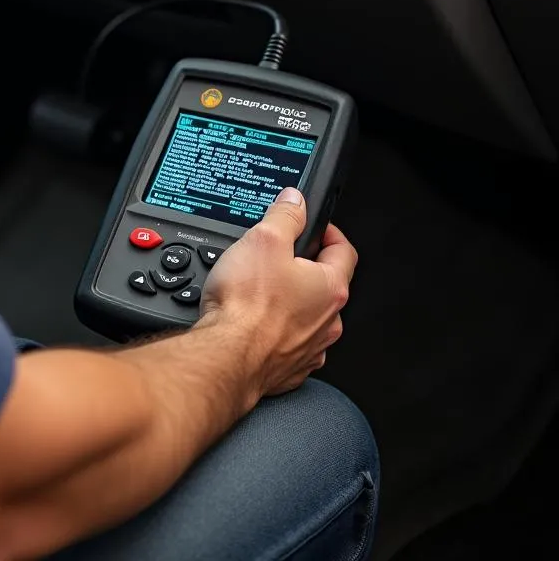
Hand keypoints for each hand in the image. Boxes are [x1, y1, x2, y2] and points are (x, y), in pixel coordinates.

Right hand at [199, 187, 356, 398]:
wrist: (227, 357)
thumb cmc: (247, 305)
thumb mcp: (264, 240)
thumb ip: (285, 215)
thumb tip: (295, 200)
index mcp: (330, 288)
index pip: (343, 251)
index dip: (329, 232)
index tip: (316, 226)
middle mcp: (328, 322)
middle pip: (325, 286)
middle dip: (304, 269)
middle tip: (279, 258)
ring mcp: (310, 349)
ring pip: (307, 318)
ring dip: (290, 304)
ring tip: (260, 293)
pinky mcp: (289, 369)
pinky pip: (288, 344)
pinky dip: (275, 332)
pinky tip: (253, 323)